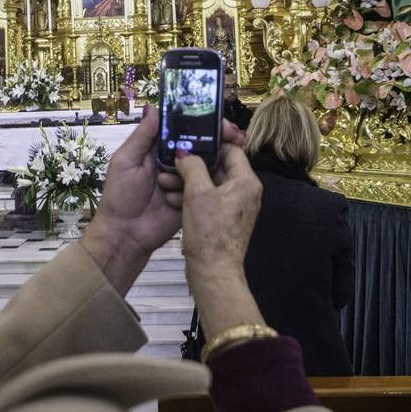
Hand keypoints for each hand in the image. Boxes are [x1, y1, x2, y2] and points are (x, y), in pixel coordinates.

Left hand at [81, 107, 243, 295]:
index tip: (219, 118)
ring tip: (233, 154)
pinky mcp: (195, 197)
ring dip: (218, 158)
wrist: (126, 234)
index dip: (201, 120)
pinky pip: (207, 185)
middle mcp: (174, 160)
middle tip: (234, 136)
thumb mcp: (126, 161)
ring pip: (208, 163)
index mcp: (158, 148)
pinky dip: (211, 182)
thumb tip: (154, 106)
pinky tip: (219, 180)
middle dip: (218, 137)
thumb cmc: (120, 195)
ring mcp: (187, 179)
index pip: (182, 127)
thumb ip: (142, 136)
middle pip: (200, 143)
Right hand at [174, 144, 262, 280]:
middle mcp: (245, 192)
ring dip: (188, 181)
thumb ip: (192, 166)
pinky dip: (192, 196)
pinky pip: (208, 200)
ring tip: (164, 180)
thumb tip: (185, 152)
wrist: (213, 272)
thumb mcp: (197, 193)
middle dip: (193, 165)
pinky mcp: (224, 220)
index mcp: (246, 182)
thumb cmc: (209, 232)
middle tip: (171, 160)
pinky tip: (171, 198)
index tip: (190, 139)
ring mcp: (235, 207)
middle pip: (218, 167)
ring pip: (210, 184)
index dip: (210, 143)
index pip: (231, 150)